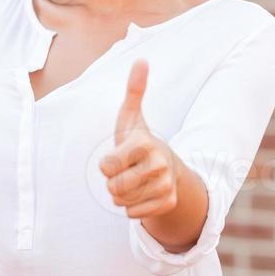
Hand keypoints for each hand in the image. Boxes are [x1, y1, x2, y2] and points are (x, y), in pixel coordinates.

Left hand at [99, 58, 179, 218]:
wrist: (168, 168)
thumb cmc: (140, 141)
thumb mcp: (131, 118)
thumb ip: (133, 90)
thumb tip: (141, 61)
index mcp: (144, 144)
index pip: (106, 167)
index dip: (106, 165)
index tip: (117, 157)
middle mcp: (158, 165)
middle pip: (114, 188)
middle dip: (113, 182)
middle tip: (126, 171)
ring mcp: (165, 185)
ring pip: (121, 202)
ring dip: (121, 195)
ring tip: (134, 180)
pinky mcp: (167, 203)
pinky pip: (132, 214)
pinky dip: (132, 207)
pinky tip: (143, 193)